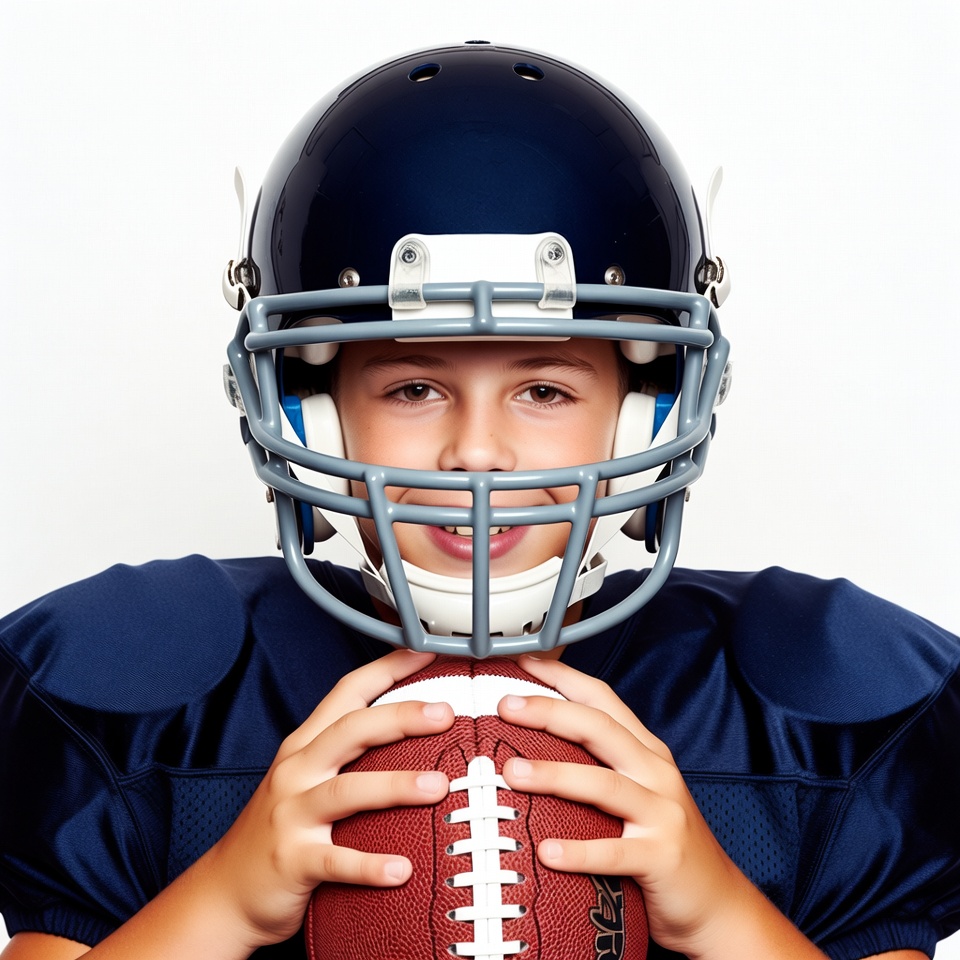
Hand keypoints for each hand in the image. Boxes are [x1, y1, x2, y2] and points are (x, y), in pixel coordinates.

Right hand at [198, 649, 453, 950]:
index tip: (425, 652)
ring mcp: (291, 814)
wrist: (226, 892)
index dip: (386, 669)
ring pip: (347, 791)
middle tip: (445, 713)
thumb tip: (416, 734)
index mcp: (305, 746)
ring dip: (395, 785)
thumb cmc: (281, 831)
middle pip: (350, 730)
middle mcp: (297, 771)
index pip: (347, 693)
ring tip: (438, 786)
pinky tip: (402, 870)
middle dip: (400, 716)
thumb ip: (350, 755)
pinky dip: (369, 865)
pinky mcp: (291, 861)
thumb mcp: (307, 780)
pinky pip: (335, 861)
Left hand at [498, 655, 808, 958]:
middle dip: (549, 712)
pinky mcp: (662, 857)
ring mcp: (662, 813)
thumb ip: (596, 765)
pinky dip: (580, 852)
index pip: (602, 700)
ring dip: (554, 774)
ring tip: (511, 773)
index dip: (563, 677)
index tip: (523, 662)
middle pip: (599, 729)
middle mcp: (655, 772)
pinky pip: (615, 851)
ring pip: (603, 783)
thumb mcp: (636, 790)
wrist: (717, 901)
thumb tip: (528, 745)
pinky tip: (547, 851)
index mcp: (645, 751)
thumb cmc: (662, 841)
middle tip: (505, 706)